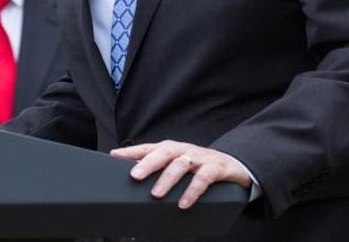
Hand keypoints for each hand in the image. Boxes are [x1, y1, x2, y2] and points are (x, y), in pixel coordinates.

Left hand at [110, 140, 251, 208]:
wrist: (233, 165)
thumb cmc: (199, 167)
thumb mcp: (178, 166)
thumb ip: (159, 169)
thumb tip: (134, 175)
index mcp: (172, 149)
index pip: (149, 147)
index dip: (132, 150)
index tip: (115, 156)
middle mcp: (184, 150)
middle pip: (164, 152)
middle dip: (148, 163)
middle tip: (135, 176)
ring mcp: (200, 158)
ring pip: (181, 164)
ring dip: (167, 179)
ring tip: (156, 194)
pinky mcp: (216, 168)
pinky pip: (203, 178)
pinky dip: (192, 190)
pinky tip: (183, 203)